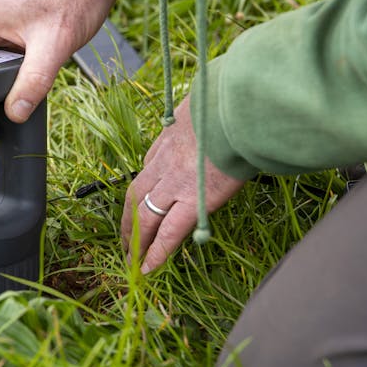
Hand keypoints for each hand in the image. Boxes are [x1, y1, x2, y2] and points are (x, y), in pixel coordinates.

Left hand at [121, 94, 245, 272]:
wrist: (242, 107)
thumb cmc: (236, 99)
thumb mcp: (210, 99)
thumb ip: (207, 112)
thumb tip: (219, 102)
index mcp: (171, 134)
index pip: (149, 164)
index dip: (144, 185)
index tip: (143, 198)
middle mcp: (165, 160)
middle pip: (135, 193)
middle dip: (127, 218)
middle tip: (124, 237)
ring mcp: (175, 181)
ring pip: (144, 215)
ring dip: (135, 239)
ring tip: (131, 260)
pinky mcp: (193, 200)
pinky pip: (168, 231)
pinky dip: (156, 251)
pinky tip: (148, 267)